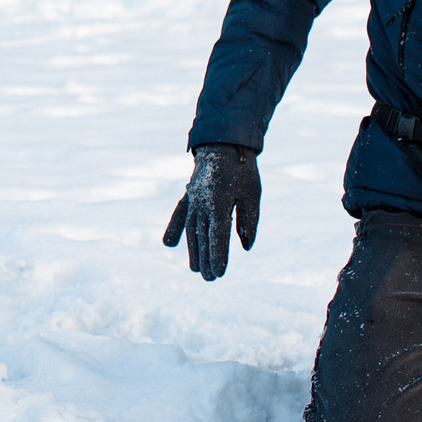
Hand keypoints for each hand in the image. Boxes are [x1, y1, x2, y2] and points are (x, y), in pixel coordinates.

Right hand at [162, 145, 260, 280]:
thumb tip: (246, 246)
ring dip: (193, 251)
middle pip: (203, 237)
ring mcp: (192, 200)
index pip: (218, 235)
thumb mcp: (252, 193)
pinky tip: (169, 244)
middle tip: (210, 279)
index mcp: (219, 203)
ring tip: (195, 270)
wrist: (222, 142)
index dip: (219, 255)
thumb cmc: (241, 169)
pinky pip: (179, 215)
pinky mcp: (189, 196)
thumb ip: (249, 220)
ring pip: (191, 230)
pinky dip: (174, 229)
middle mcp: (202, 204)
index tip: (220, 273)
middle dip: (206, 259)